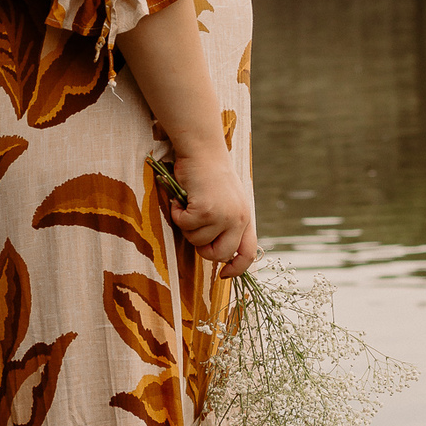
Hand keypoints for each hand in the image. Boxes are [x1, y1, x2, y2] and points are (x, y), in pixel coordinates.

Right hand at [169, 149, 257, 277]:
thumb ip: (228, 223)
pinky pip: (185, 225)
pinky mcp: (206, 211)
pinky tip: (180, 200)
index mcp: (245, 217)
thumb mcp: (228, 200)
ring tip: (188, 205)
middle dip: (202, 249)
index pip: (249, 254)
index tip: (223, 275)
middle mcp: (239, 219)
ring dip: (186, 225)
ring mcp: (223, 216)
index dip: (237, 269)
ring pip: (197, 241)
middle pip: (219, 255)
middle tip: (193, 229)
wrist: (203, 150)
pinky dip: (177, 214)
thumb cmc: (210, 174)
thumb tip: (219, 253)